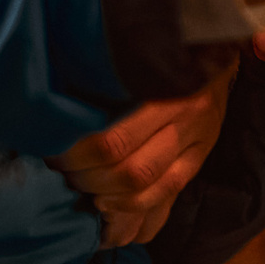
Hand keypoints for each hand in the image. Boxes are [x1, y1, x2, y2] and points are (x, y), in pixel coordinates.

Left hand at [50, 65, 233, 247]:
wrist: (210, 46)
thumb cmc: (157, 51)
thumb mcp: (132, 58)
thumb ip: (103, 82)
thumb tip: (57, 109)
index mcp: (164, 90)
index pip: (113, 142)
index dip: (77, 155)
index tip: (54, 149)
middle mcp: (185, 120)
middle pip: (128, 172)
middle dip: (88, 179)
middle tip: (64, 171)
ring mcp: (195, 145)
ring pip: (147, 192)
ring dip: (107, 201)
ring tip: (84, 192)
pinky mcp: (197, 163)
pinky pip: (165, 202)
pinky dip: (132, 217)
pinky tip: (108, 214)